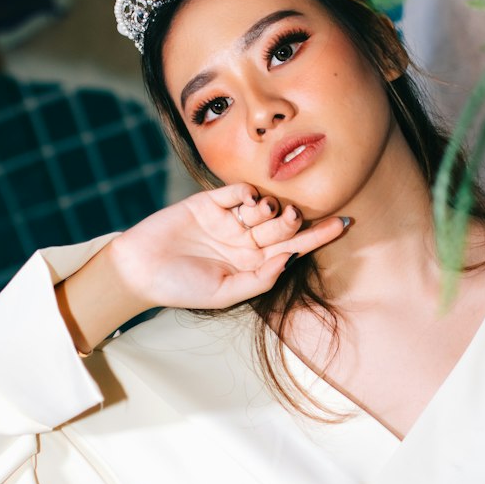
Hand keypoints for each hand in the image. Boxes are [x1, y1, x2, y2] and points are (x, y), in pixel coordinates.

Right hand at [114, 181, 348, 312]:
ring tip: (258, 214)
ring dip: (270, 208)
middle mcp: (245, 241)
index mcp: (253, 264)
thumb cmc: (181, 287)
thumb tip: (290, 259)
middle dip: (291, 222)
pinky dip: (247, 192)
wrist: (139, 269)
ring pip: (265, 206)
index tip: (344, 223)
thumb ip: (260, 279)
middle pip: (283, 226)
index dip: (318, 236)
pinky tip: (244, 201)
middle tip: (288, 219)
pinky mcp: (210, 202)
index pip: (293, 247)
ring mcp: (229, 220)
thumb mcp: (225, 292)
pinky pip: (238, 190)